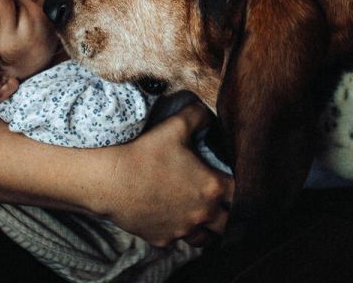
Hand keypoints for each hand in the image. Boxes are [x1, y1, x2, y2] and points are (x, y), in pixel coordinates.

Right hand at [98, 102, 232, 246]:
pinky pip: (178, 240)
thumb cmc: (144, 152)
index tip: (233, 179)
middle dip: (229, 212)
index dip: (241, 185)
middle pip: (230, 223)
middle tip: (222, 201)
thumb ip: (197, 116)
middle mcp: (202, 213)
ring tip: (201, 214)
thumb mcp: (174, 125)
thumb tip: (207, 113)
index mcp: (211, 187)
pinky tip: (171, 218)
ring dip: (207, 227)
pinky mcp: (163, 239)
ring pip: (207, 239)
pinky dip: (179, 231)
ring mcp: (182, 230)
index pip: (241, 192)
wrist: (110, 180)